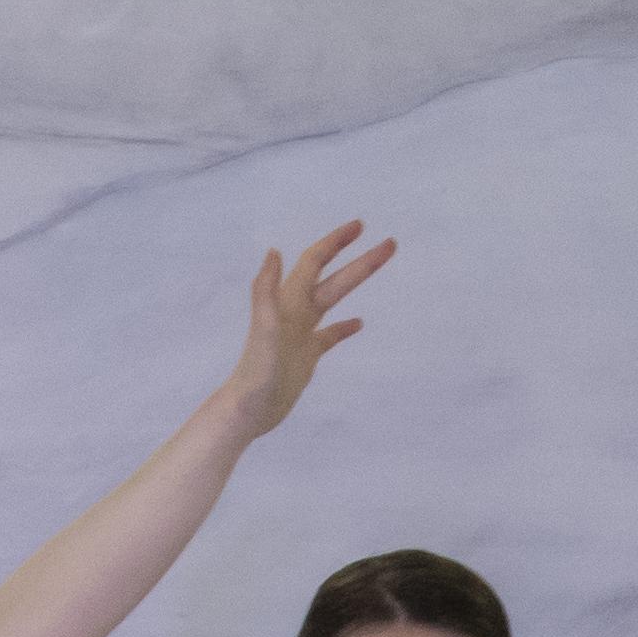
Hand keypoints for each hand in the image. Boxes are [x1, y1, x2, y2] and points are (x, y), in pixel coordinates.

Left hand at [220, 222, 397, 437]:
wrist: (248, 410)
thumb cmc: (256, 374)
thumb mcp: (264, 330)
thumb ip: (266, 292)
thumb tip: (274, 251)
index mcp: (288, 302)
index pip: (315, 262)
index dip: (336, 242)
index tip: (361, 226)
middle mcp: (295, 312)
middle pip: (333, 278)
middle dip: (360, 259)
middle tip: (389, 244)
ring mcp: (302, 333)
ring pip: (333, 299)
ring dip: (355, 281)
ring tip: (378, 266)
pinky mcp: (306, 355)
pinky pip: (330, 335)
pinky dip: (344, 326)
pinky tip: (358, 323)